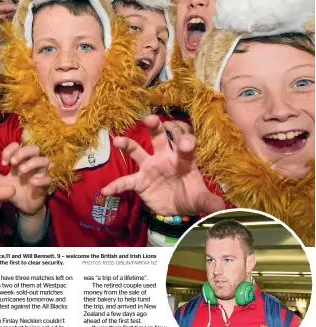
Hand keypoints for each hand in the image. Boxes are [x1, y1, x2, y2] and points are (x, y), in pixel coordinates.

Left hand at [0, 143, 50, 216]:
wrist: (23, 206)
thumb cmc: (13, 190)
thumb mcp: (0, 183)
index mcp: (20, 161)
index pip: (18, 146)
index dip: (11, 150)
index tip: (4, 163)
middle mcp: (31, 164)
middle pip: (34, 148)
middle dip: (23, 152)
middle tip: (12, 162)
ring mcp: (40, 174)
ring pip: (44, 160)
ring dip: (33, 163)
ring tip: (21, 171)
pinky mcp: (45, 185)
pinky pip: (48, 179)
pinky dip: (41, 179)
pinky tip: (32, 183)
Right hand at [102, 115, 224, 215]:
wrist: (176, 208)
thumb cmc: (190, 196)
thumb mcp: (200, 199)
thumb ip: (209, 202)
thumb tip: (221, 207)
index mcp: (184, 160)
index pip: (185, 147)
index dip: (186, 143)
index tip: (186, 143)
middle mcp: (165, 158)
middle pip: (159, 138)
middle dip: (155, 127)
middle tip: (150, 118)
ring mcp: (150, 167)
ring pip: (137, 151)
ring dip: (127, 145)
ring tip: (117, 141)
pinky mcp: (140, 181)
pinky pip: (126, 182)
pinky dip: (116, 186)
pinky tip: (106, 190)